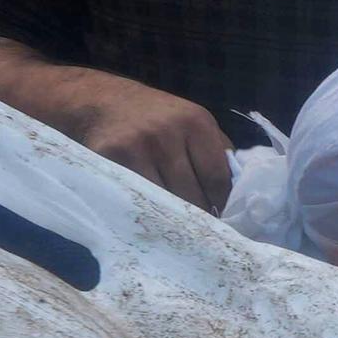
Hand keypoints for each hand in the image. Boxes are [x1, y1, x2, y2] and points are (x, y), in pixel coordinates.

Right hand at [0, 40, 231, 214]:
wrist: (95, 100)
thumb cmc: (151, 117)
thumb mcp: (188, 120)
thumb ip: (216, 151)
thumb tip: (241, 194)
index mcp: (196, 122)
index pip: (220, 180)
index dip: (223, 208)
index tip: (224, 225)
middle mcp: (168, 132)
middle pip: (194, 197)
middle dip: (198, 220)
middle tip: (201, 237)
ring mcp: (137, 147)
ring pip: (165, 204)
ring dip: (171, 222)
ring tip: (175, 233)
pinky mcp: (111, 160)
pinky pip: (136, 200)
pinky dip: (144, 214)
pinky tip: (147, 219)